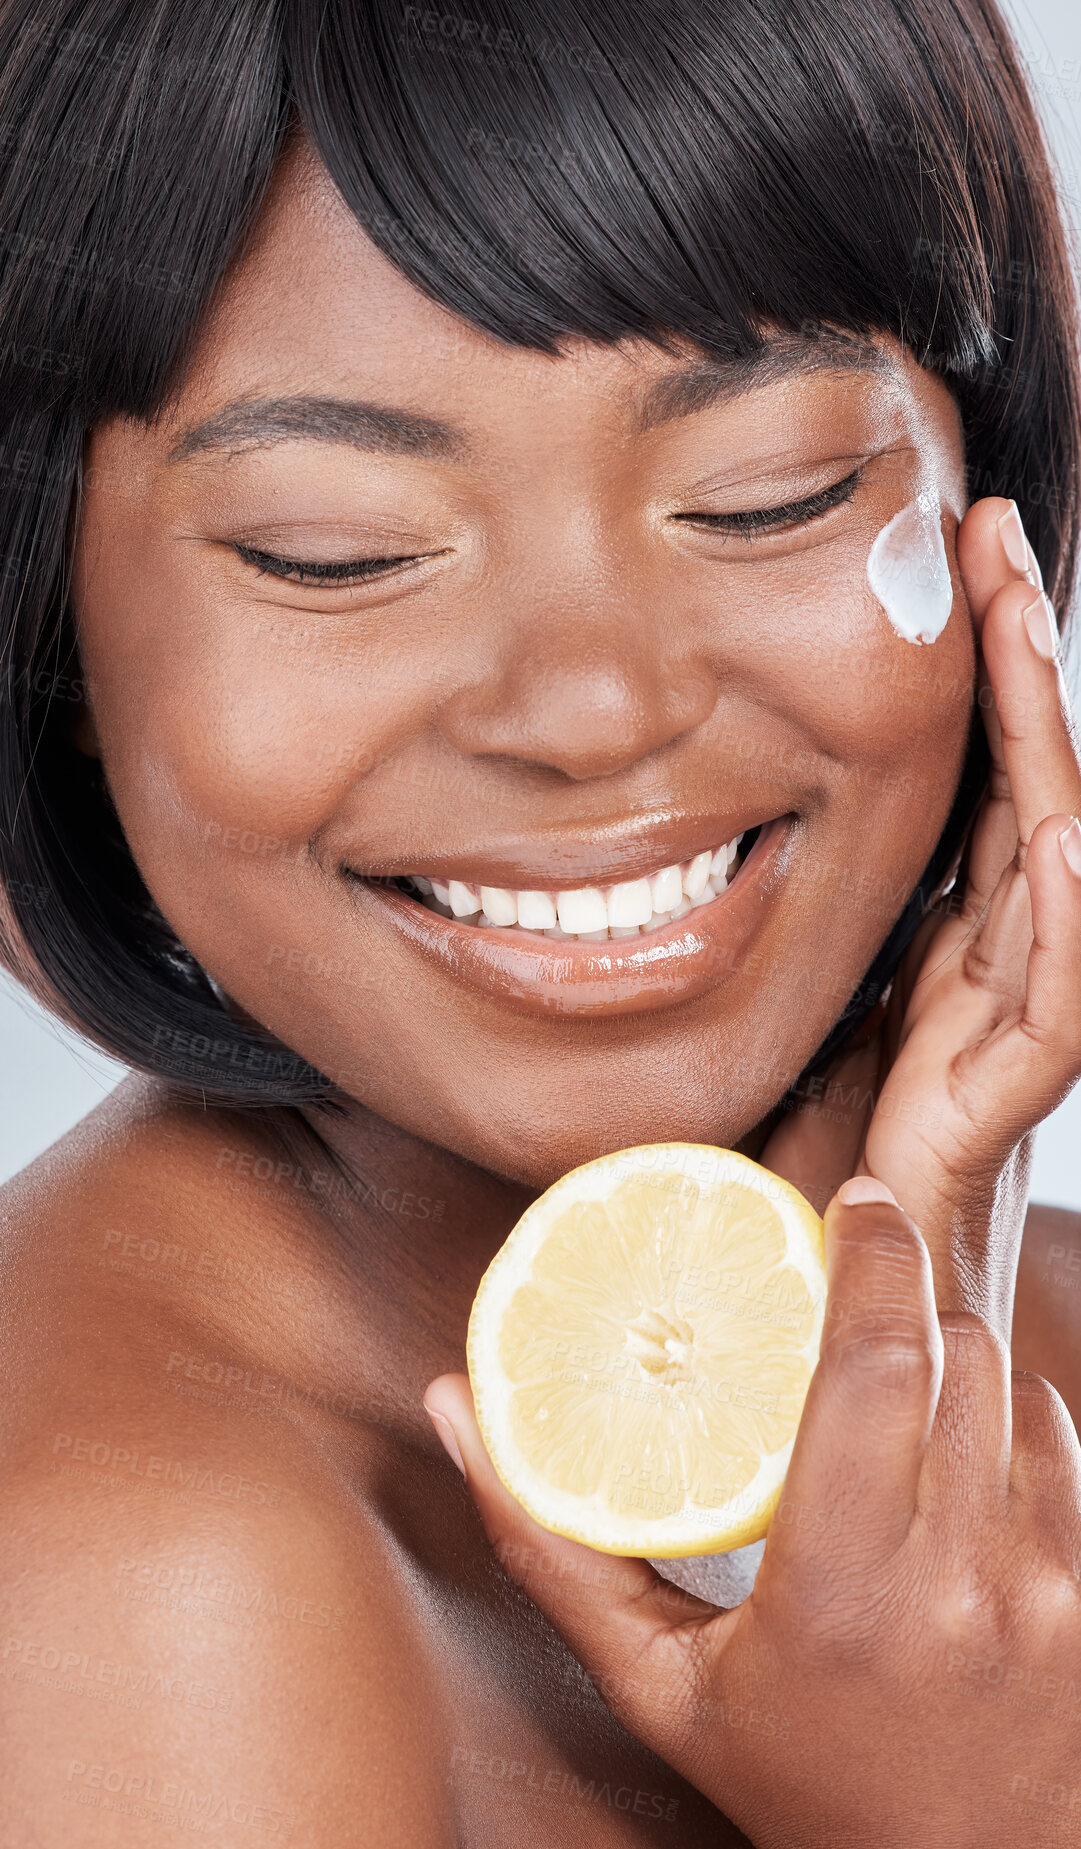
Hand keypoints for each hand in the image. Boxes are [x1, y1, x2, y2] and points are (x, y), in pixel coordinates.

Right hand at [425, 1181, 1080, 1848]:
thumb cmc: (798, 1785)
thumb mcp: (657, 1687)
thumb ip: (551, 1549)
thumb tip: (451, 1405)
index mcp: (838, 1594)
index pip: (873, 1368)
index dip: (872, 1258)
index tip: (853, 1198)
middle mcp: (960, 1584)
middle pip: (955, 1357)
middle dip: (911, 1288)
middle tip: (867, 1253)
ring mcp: (1049, 1594)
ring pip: (1017, 1390)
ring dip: (961, 1352)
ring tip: (903, 1361)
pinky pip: (1063, 1447)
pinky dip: (1014, 1415)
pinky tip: (962, 1442)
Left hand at [763, 496, 1080, 1333]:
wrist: (855, 1279)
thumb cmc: (836, 1141)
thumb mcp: (825, 991)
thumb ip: (837, 910)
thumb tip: (746, 806)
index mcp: (970, 927)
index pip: (1000, 771)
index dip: (996, 667)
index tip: (971, 551)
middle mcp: (1007, 958)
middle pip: (1039, 784)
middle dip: (1024, 661)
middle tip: (998, 538)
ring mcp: (1012, 1021)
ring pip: (1061, 861)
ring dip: (1045, 739)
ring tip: (1022, 627)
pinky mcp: (1000, 1096)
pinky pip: (1058, 999)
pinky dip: (1069, 914)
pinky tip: (1061, 832)